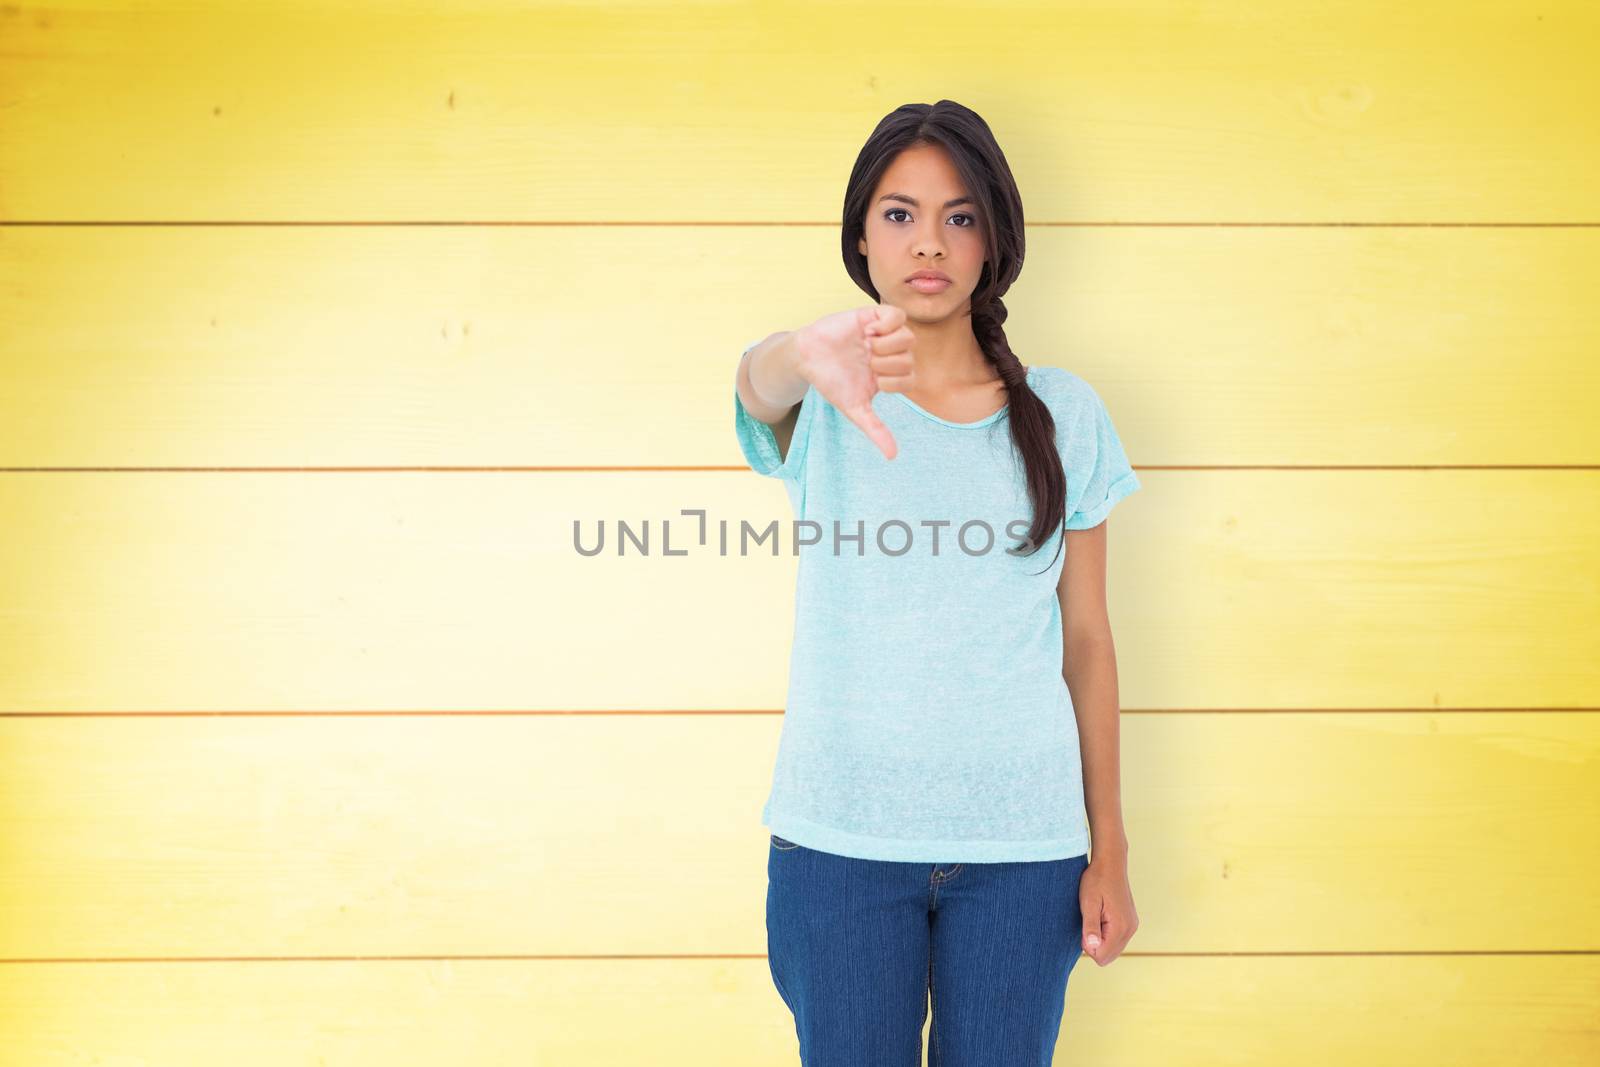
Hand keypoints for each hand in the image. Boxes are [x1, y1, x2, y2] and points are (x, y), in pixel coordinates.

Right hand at [793, 304, 915, 459]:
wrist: (806, 358)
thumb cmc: (831, 382)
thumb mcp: (854, 408)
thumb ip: (875, 429)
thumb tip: (893, 456)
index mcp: (890, 374)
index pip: (911, 378)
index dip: (895, 381)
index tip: (874, 380)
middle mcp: (890, 353)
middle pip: (911, 357)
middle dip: (888, 364)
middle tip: (867, 362)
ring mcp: (883, 334)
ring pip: (908, 336)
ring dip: (887, 345)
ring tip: (868, 347)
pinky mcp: (872, 315)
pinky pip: (896, 314)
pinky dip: (885, 325)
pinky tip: (868, 332)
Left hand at [1079, 852, 1137, 965]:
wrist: (1110, 863)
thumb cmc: (1096, 881)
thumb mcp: (1089, 903)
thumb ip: (1091, 926)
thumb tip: (1092, 946)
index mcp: (1120, 927)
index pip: (1102, 956)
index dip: (1088, 946)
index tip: (1085, 927)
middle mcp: (1130, 929)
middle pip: (1108, 957)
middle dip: (1094, 946)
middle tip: (1088, 923)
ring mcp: (1132, 926)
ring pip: (1113, 949)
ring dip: (1100, 940)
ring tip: (1095, 918)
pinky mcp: (1130, 922)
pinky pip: (1117, 940)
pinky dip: (1106, 935)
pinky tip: (1101, 918)